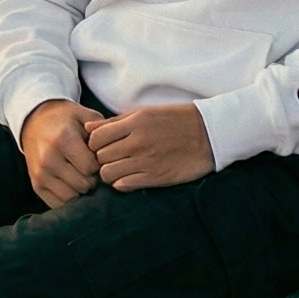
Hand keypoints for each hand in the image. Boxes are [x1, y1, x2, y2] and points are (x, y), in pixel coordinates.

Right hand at [20, 98, 101, 207]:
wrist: (35, 123)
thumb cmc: (66, 119)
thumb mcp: (85, 115)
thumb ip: (102, 131)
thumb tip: (113, 153)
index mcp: (63, 139)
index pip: (90, 167)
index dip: (100, 165)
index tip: (100, 159)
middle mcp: (48, 159)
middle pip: (83, 184)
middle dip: (94, 179)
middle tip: (94, 169)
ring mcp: (40, 175)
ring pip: (72, 197)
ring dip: (82, 190)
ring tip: (83, 176)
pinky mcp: (36, 186)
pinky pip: (58, 204)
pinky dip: (70, 198)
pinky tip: (73, 184)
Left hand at [87, 104, 215, 191]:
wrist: (210, 134)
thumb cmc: (178, 120)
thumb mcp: (148, 112)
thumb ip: (116, 121)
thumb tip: (88, 128)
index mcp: (136, 121)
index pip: (96, 138)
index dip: (96, 144)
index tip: (105, 145)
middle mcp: (137, 141)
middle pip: (99, 157)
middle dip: (103, 159)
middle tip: (114, 158)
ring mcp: (145, 161)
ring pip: (108, 174)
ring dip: (111, 173)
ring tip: (122, 169)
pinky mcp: (154, 177)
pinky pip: (123, 185)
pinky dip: (123, 183)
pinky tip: (132, 177)